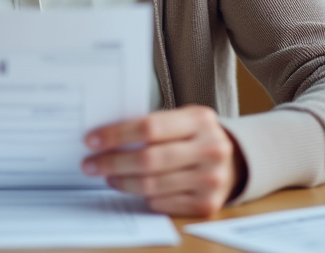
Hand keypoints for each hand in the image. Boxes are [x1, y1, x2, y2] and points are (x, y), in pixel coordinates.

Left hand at [81, 105, 246, 216]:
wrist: (234, 162)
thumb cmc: (194, 137)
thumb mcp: (182, 120)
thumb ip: (152, 125)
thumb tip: (105, 137)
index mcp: (200, 120)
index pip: (149, 127)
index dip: (116, 135)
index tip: (91, 140)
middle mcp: (210, 149)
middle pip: (149, 159)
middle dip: (112, 162)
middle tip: (90, 164)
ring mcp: (211, 179)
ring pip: (153, 185)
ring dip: (123, 182)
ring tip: (108, 177)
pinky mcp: (207, 204)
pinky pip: (163, 204)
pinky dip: (144, 197)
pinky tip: (133, 188)